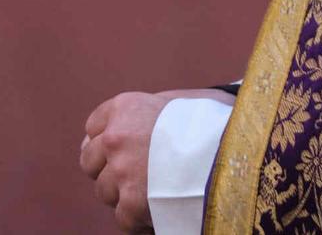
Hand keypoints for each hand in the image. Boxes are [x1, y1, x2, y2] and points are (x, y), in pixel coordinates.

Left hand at [79, 89, 225, 232]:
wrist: (231, 152)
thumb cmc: (210, 123)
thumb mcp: (176, 103)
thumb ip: (148, 111)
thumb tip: (130, 126)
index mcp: (124, 108)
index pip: (93, 127)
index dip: (105, 141)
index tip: (116, 151)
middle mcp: (115, 138)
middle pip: (90, 161)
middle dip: (108, 170)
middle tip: (133, 176)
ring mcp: (121, 172)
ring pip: (104, 192)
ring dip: (124, 195)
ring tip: (152, 194)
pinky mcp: (131, 204)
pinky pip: (122, 219)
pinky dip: (138, 220)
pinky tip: (156, 213)